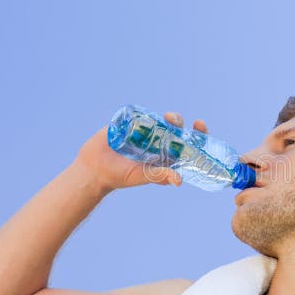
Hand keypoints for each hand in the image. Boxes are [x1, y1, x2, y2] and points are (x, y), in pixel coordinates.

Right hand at [72, 111, 209, 193]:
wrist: (94, 169)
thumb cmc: (120, 176)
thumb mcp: (142, 176)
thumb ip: (159, 176)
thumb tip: (179, 181)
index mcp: (166, 156)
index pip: (187, 145)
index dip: (197, 135)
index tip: (199, 125)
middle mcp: (158, 143)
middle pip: (176, 129)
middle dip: (180, 122)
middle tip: (176, 120)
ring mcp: (146, 132)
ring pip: (162, 120)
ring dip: (168, 117)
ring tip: (167, 119)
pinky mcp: (131, 123)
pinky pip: (142, 114)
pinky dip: (147, 114)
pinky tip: (145, 118)